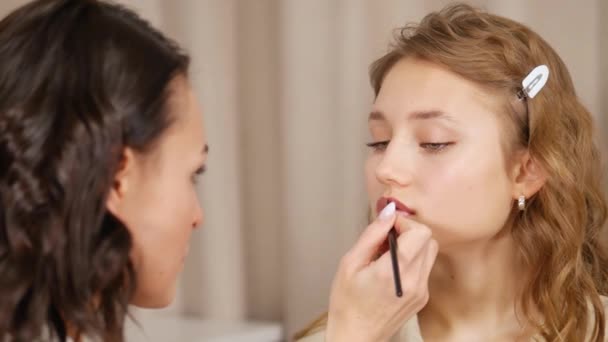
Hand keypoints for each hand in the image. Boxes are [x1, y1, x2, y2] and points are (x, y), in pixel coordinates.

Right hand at [325, 203, 437, 341]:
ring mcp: (422, 291)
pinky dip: (412, 260)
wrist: (356, 336)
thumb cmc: (347, 303)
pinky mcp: (423, 297)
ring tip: (387, 254)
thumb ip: (372, 235)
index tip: (386, 227)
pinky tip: (391, 269)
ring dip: (412, 245)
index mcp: (395, 271)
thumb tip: (388, 212)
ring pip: (430, 252)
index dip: (403, 223)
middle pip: (429, 239)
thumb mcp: (350, 263)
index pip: (420, 232)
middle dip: (408, 232)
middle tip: (385, 239)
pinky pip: (425, 267)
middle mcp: (414, 281)